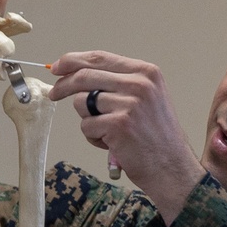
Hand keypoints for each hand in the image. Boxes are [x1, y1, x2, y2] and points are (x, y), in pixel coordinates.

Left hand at [49, 51, 203, 224]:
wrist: (172, 168)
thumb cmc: (156, 137)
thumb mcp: (147, 98)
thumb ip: (119, 83)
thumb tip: (78, 73)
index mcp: (146, 72)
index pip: (100, 58)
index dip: (73, 60)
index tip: (58, 67)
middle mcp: (139, 84)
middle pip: (85, 75)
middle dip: (64, 85)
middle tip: (54, 94)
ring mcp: (129, 104)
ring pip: (82, 102)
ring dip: (88, 119)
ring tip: (107, 132)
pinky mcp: (118, 125)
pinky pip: (86, 126)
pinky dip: (93, 137)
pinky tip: (112, 144)